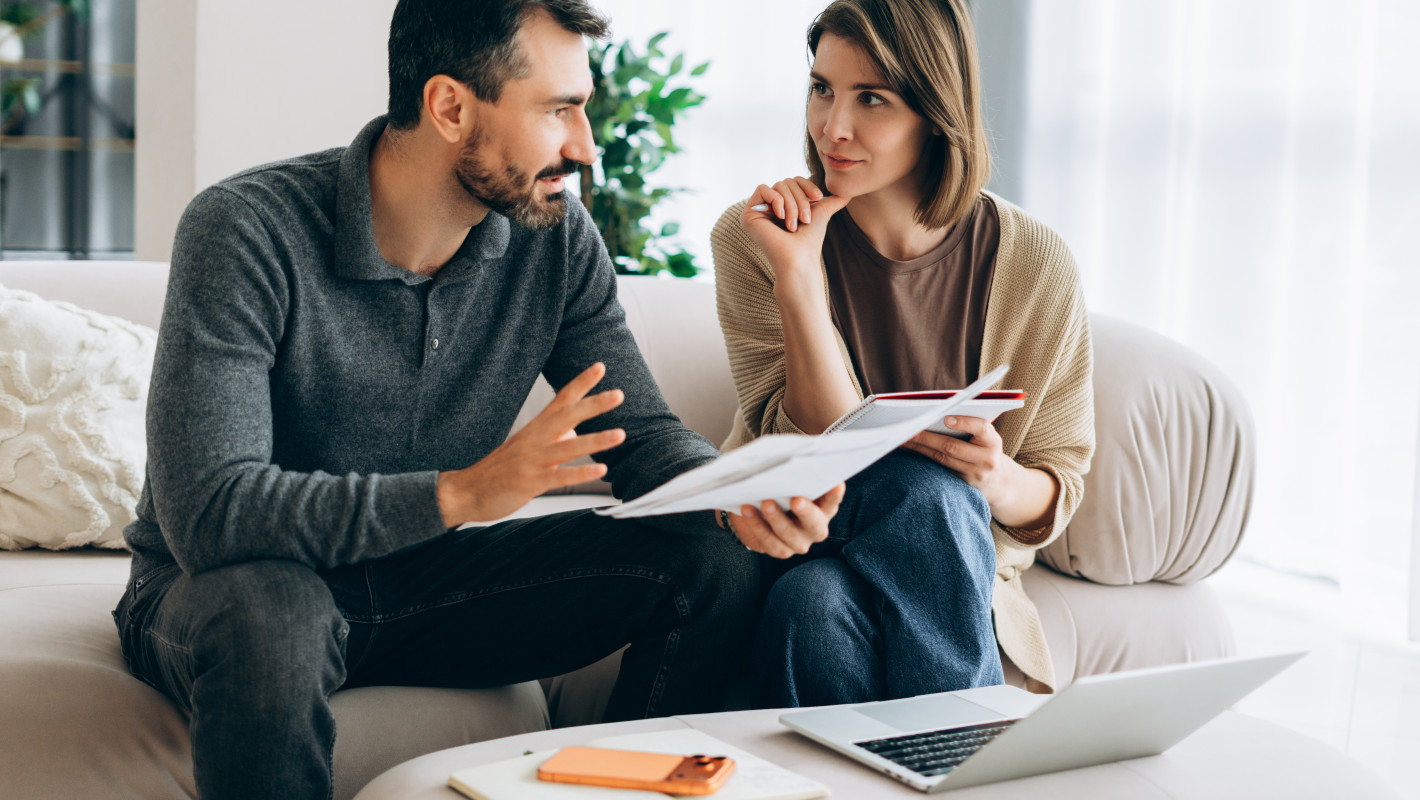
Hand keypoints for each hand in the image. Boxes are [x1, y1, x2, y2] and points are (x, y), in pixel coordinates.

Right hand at [437, 363, 625, 525]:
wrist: (467, 491)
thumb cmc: (500, 469)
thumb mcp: (528, 448)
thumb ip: (553, 438)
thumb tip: (576, 433)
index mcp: (535, 428)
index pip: (561, 399)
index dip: (581, 383)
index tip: (599, 367)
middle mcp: (535, 439)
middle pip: (567, 416)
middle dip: (594, 404)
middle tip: (618, 394)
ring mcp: (532, 460)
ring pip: (568, 447)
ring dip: (596, 440)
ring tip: (620, 434)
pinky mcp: (530, 482)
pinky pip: (559, 476)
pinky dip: (581, 473)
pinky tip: (600, 470)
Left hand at [728, 482, 845, 558]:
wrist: (761, 512)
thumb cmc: (781, 490)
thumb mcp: (789, 481)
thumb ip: (793, 473)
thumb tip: (787, 456)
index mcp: (824, 508)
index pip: (833, 501)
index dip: (835, 495)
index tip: (836, 484)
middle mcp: (815, 528)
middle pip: (815, 525)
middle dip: (806, 513)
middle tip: (797, 500)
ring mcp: (799, 542)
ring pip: (790, 536)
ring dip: (777, 520)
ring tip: (765, 503)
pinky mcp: (780, 550)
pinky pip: (769, 543)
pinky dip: (757, 526)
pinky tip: (747, 511)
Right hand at [740, 177, 850, 288]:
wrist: (800, 258)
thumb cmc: (810, 240)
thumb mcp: (821, 213)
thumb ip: (831, 202)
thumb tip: (847, 193)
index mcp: (782, 206)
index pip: (793, 181)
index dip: (806, 185)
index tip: (818, 198)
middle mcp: (767, 207)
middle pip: (785, 182)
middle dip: (800, 199)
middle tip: (805, 219)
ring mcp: (757, 211)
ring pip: (777, 186)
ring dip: (792, 205)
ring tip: (794, 225)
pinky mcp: (748, 214)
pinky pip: (763, 189)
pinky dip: (776, 201)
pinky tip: (780, 218)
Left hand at [901, 416, 1013, 506]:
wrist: (997, 480)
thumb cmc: (985, 447)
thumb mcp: (987, 436)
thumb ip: (971, 423)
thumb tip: (939, 409)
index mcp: (993, 441)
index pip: (982, 429)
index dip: (964, 423)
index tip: (946, 418)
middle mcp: (986, 459)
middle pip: (952, 446)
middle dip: (927, 437)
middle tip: (908, 427)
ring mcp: (974, 474)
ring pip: (942, 459)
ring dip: (920, 447)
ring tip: (903, 437)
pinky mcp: (961, 484)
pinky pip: (939, 468)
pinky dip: (923, 457)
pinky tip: (910, 449)